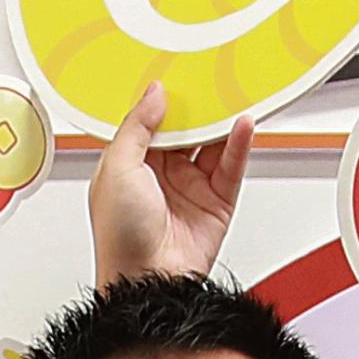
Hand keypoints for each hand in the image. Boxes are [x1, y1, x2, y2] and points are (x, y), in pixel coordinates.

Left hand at [90, 83, 252, 284]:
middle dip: (195, 108)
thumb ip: (136, 127)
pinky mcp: (216, 202)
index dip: (162, 102)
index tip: (175, 76)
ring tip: (230, 96)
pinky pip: (231, 166)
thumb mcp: (116, 168)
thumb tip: (153, 95)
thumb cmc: (120, 237)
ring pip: (210, 144)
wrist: (148, 281)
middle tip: (207, 80)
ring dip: (220, 122)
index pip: (150, 123)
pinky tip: (242, 125)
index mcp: (129, 165)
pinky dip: (239, 143)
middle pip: (184, 131)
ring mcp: (190, 188)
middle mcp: (160, 175)